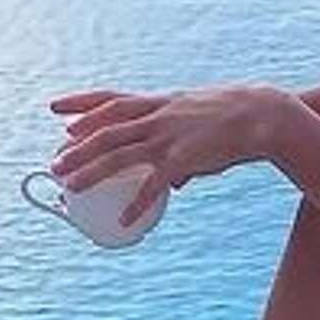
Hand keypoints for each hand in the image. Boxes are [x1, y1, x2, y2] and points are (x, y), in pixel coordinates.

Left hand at [48, 83, 281, 228]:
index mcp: (161, 103)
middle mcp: (160, 116)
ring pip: (120, 153)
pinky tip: (124, 220)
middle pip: (107, 129)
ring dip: (92, 171)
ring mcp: (170, 136)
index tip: (54, 108)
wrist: (265, 114)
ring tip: (70, 188)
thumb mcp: (199, 125)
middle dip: (77, 146)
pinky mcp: (185, 157)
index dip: (81, 103)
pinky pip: (154, 184)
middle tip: (55, 164)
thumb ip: (180, 151)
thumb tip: (172, 185)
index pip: (112, 99)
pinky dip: (137, 203)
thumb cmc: (236, 120)